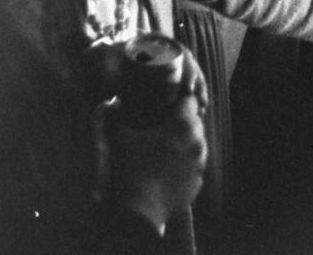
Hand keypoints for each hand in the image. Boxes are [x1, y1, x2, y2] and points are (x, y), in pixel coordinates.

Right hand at [105, 92, 206, 233]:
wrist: (137, 211)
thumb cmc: (129, 169)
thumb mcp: (119, 137)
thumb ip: (115, 115)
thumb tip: (113, 103)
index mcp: (182, 125)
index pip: (189, 101)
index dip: (177, 102)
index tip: (166, 107)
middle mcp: (196, 142)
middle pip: (196, 122)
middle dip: (182, 122)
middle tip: (164, 128)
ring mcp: (199, 164)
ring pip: (198, 144)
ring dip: (186, 143)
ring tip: (165, 150)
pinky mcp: (197, 183)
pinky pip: (195, 166)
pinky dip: (185, 165)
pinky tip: (168, 170)